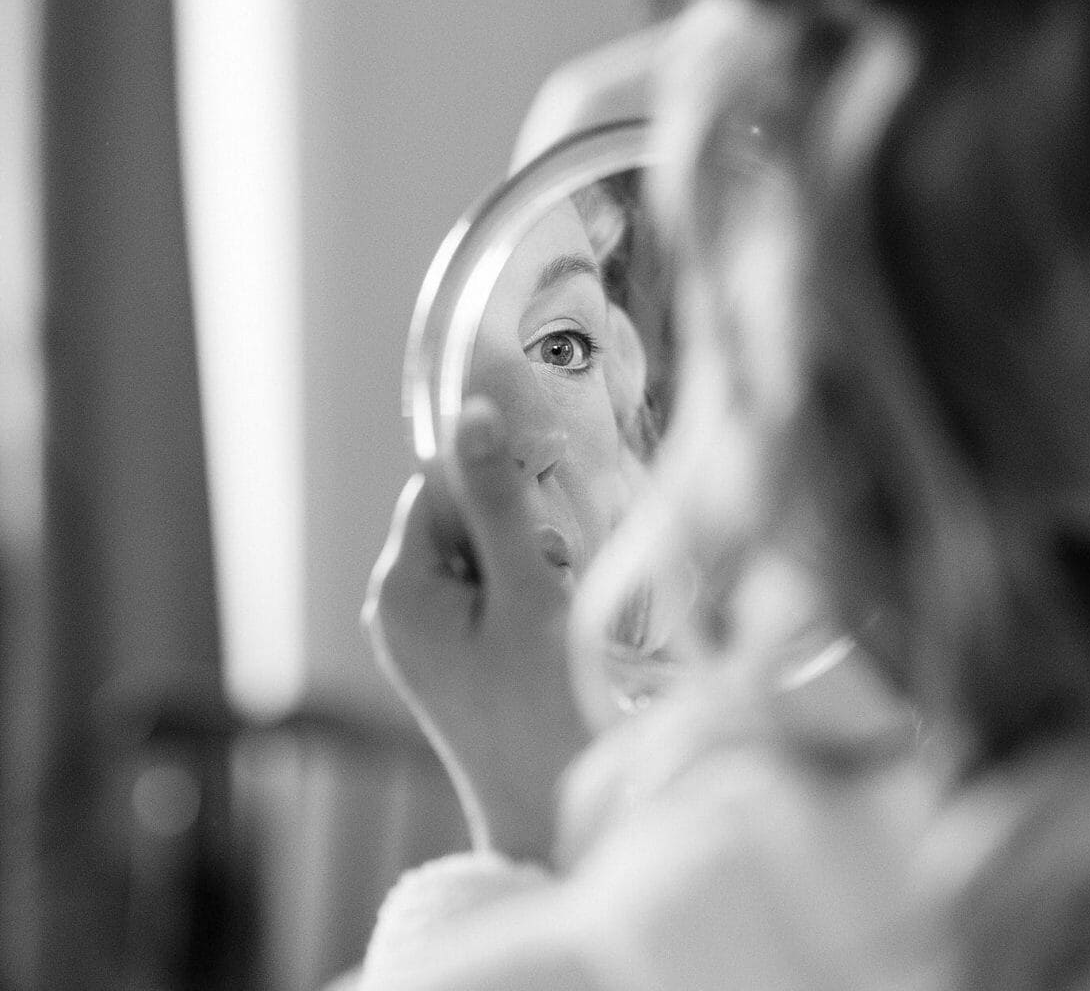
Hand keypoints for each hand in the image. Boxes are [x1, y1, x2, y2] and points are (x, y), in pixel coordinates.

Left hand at [364, 397, 589, 865]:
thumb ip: (500, 503)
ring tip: (556, 613)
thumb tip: (474, 411)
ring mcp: (423, 639)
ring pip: (481, 556)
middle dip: (518, 529)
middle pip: (460, 518)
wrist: (547, 811)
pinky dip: (526, 598)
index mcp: (400, 587)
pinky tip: (551, 633)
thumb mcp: (527, 593)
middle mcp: (398, 608)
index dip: (500, 484)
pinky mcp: (451, 662)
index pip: (440, 485)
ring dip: (529, 565)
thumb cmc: (541, 708)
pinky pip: (487, 596)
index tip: (554, 511)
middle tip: (559, 575)